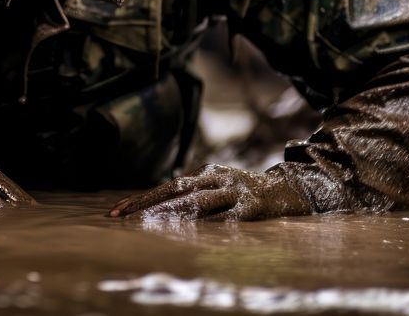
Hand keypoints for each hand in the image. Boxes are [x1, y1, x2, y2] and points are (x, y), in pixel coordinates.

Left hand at [108, 164, 310, 220]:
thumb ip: (195, 194)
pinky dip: (207, 226)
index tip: (116, 212)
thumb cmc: (246, 191)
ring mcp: (235, 192)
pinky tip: (188, 235)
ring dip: (170, 214)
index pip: (168, 185)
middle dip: (147, 205)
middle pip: (177, 190)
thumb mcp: (218, 185)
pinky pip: (225, 219)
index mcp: (206, 172)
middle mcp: (218, 178)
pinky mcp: (251, 209)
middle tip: (120, 217)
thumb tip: (160, 209)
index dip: (142, 198)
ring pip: (197, 203)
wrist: (291, 189)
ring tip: (147, 225)